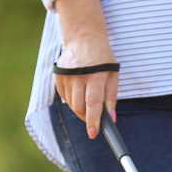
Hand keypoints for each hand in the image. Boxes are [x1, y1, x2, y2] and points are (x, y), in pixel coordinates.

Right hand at [52, 0, 116, 139]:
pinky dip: (72, 100)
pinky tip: (79, 92)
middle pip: (79, 107)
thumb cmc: (102, 59)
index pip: (93, 103)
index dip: (93, 120)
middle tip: (94, 120)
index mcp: (96, 75)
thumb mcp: (113, 76)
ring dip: (80, 110)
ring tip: (88, 103)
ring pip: (71, 104)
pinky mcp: (58, 76)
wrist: (84, 38)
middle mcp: (79, 76)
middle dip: (87, 118)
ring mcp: (66, 76)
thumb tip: (112, 118)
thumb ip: (111, 98)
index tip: (93, 133)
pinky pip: (64, 97)